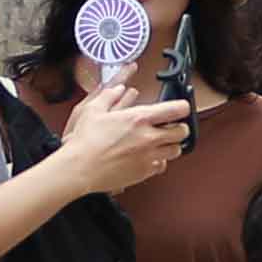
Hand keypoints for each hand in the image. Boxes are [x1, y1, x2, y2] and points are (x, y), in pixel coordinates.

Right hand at [54, 67, 193, 197]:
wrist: (80, 168)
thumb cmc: (85, 141)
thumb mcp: (93, 109)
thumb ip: (109, 96)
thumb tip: (117, 89)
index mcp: (139, 119)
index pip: (176, 110)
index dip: (182, 107)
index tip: (179, 108)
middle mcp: (149, 138)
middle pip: (182, 132)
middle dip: (179, 127)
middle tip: (171, 126)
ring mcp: (148, 157)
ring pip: (176, 150)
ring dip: (171, 144)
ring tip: (160, 142)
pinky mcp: (144, 172)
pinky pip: (162, 166)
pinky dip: (159, 161)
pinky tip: (148, 157)